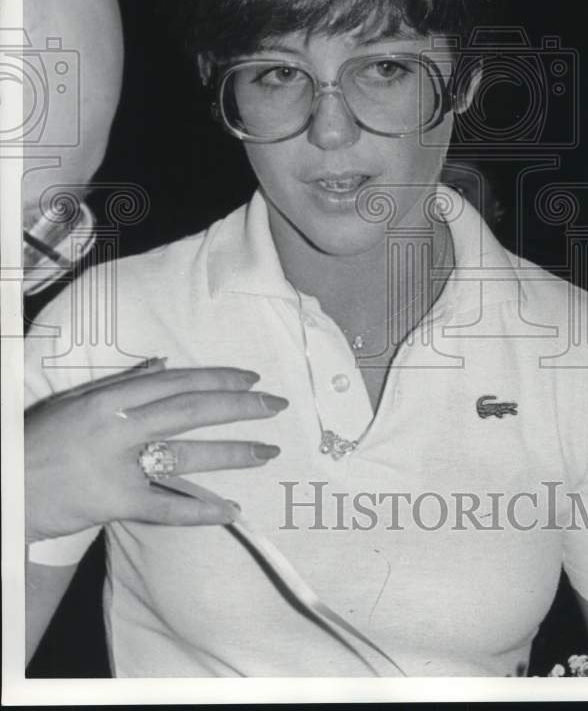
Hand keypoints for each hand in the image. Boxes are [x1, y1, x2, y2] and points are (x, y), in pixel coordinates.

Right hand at [25, 363, 287, 541]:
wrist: (8, 485)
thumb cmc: (41, 439)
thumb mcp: (78, 400)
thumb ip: (123, 382)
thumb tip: (163, 363)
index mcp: (112, 397)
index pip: (178, 381)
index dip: (219, 378)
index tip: (252, 378)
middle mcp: (120, 425)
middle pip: (192, 410)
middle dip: (240, 406)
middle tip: (275, 406)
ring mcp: (119, 465)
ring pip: (187, 454)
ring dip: (233, 453)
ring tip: (267, 451)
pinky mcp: (116, 503)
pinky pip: (166, 508)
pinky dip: (200, 511)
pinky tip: (232, 511)